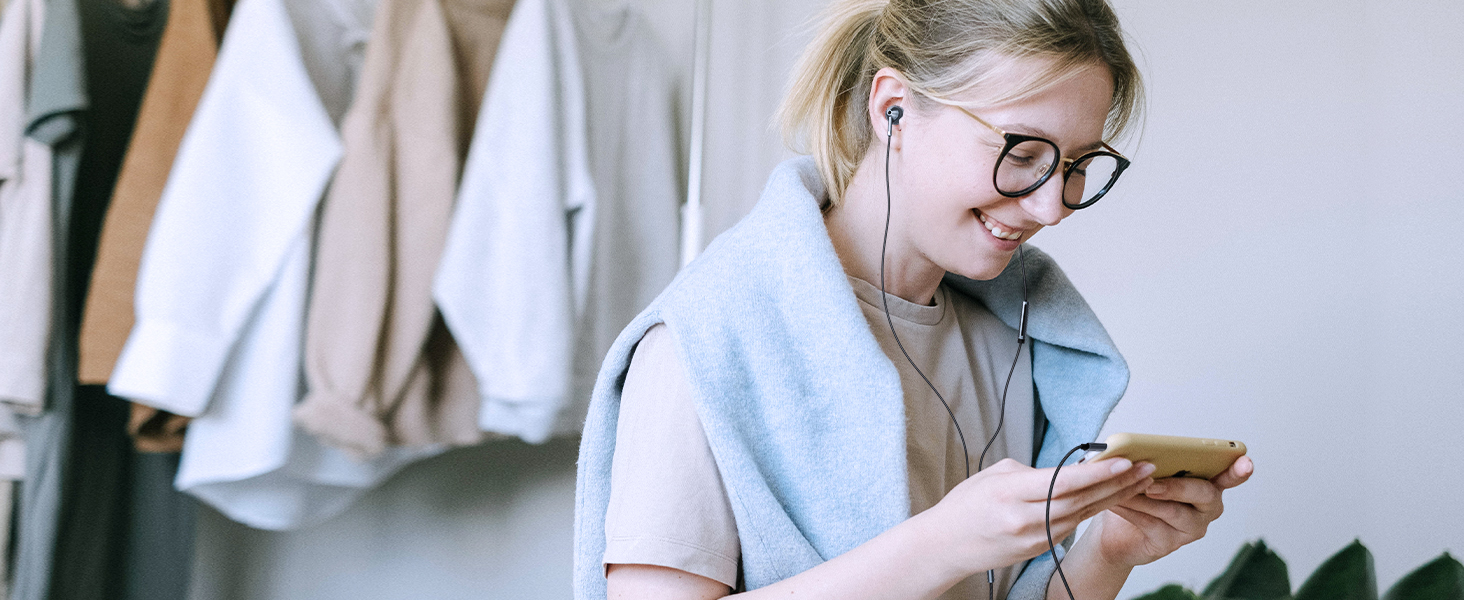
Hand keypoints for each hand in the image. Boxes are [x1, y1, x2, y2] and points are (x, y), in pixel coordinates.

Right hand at [920, 457, 1156, 577]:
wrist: (945, 546)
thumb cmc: (965, 506)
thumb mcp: (993, 476)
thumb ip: (1031, 472)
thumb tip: (1063, 471)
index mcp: (1011, 494)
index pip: (1064, 482)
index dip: (1096, 472)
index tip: (1123, 459)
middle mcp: (1026, 519)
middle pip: (1082, 500)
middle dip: (1118, 483)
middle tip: (1146, 466)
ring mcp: (1035, 537)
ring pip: (1084, 513)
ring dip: (1115, 496)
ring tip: (1141, 480)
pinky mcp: (1040, 548)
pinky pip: (1073, 525)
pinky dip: (1095, 509)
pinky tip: (1114, 497)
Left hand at [1091, 456, 1254, 567]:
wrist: (1115, 530)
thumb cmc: (1135, 494)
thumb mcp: (1144, 472)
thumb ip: (1150, 461)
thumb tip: (1137, 450)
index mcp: (1206, 482)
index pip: (1228, 475)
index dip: (1238, 470)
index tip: (1245, 462)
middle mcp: (1206, 507)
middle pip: (1203, 494)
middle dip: (1177, 487)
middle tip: (1152, 483)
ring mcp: (1191, 528)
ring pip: (1173, 511)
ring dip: (1145, 499)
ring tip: (1125, 490)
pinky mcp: (1170, 544)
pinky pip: (1152, 525)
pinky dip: (1131, 511)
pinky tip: (1116, 502)